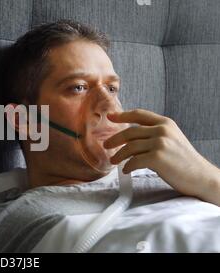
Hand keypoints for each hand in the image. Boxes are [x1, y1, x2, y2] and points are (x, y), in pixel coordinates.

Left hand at [104, 109, 219, 203]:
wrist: (201, 176)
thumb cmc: (183, 161)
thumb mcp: (171, 139)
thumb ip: (154, 133)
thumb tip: (129, 136)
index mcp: (166, 123)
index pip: (139, 114)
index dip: (122, 115)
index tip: (110, 117)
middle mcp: (162, 130)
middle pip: (129, 132)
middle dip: (114, 139)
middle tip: (106, 145)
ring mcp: (160, 143)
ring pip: (129, 147)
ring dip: (119, 155)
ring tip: (114, 161)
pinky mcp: (157, 157)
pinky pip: (134, 161)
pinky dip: (128, 166)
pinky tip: (126, 170)